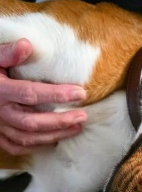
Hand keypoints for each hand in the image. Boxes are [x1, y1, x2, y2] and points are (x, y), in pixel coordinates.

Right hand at [0, 39, 87, 154]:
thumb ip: (8, 53)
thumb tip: (27, 45)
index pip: (30, 93)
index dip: (56, 94)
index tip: (80, 93)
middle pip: (32, 122)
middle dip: (60, 121)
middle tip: (83, 116)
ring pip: (27, 137)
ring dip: (54, 135)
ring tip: (76, 128)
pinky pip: (16, 146)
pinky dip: (36, 146)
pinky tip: (53, 140)